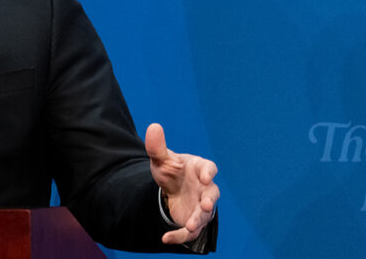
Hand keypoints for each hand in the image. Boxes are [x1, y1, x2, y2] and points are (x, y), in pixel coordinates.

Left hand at [145, 123, 218, 244]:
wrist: (171, 188)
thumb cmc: (172, 171)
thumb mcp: (162, 160)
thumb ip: (157, 147)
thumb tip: (153, 126)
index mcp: (200, 169)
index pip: (209, 168)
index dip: (209, 172)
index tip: (205, 176)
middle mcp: (205, 188)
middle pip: (212, 194)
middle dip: (209, 201)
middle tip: (206, 205)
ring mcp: (202, 205)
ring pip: (205, 215)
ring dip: (198, 220)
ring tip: (189, 225)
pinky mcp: (194, 220)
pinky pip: (190, 231)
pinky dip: (179, 236)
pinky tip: (165, 238)